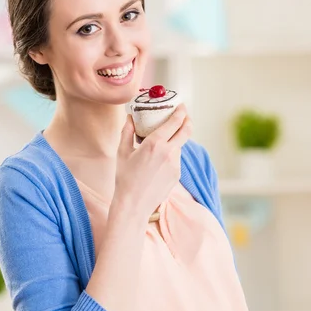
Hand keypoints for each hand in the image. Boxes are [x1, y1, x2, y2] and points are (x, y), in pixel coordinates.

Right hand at [114, 104, 191, 218]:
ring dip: (175, 140)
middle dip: (187, 120)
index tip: (181, 105)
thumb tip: (130, 117)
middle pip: (187, 130)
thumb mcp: (122, 152)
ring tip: (162, 142)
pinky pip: (176, 159)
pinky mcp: (177, 175)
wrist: (134, 205)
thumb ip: (127, 131)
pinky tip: (158, 161)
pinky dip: (170, 154)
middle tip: (184, 115)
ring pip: (179, 146)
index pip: (175, 122)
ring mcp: (175, 165)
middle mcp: (169, 153)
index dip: (181, 111)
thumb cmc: (125, 178)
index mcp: (155, 144)